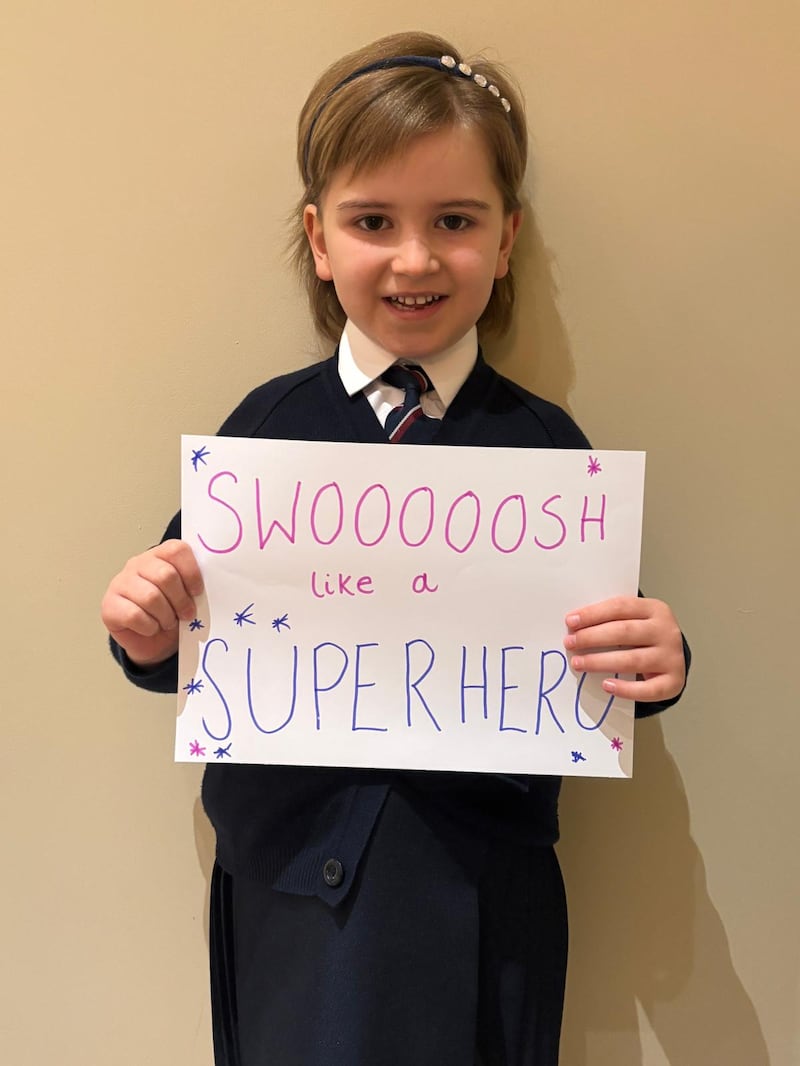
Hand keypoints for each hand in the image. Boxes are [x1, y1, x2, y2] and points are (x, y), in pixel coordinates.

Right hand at [101, 540, 202, 666]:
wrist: (150, 639)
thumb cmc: (172, 612)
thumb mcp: (187, 595)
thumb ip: (194, 585)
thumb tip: (209, 590)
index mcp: (160, 555)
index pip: (177, 550)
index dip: (191, 572)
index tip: (198, 592)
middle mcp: (138, 564)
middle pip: (165, 575)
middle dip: (181, 600)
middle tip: (186, 614)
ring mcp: (121, 583)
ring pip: (151, 597)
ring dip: (166, 616)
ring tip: (168, 622)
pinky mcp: (109, 605)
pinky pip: (134, 615)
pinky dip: (149, 627)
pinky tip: (151, 628)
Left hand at [563, 596, 684, 701]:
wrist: (672, 658)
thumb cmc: (644, 637)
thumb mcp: (633, 620)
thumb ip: (611, 620)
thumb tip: (574, 626)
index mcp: (655, 609)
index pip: (620, 607)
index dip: (593, 614)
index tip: (570, 621)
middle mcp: (666, 631)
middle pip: (624, 632)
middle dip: (592, 637)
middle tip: (570, 643)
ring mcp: (672, 657)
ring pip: (632, 660)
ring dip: (600, 662)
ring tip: (578, 663)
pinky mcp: (674, 681)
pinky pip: (647, 689)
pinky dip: (625, 689)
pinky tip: (606, 685)